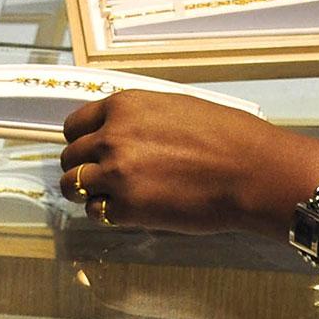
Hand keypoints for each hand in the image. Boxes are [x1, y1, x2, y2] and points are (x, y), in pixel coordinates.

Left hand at [61, 90, 318, 234]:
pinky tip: (129, 208)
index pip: (75, 126)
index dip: (81, 140)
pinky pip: (96, 212)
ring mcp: (115, 173)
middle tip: (104, 177)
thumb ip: (136, 119)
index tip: (89, 150)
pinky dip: (107, 212)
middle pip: (70, 156)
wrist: (248, 169)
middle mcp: (111, 137)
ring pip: (73, 185)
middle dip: (83, 166)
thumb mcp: (172, 108)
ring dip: (88, 191)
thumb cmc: (223, 136)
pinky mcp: (127, 208)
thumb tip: (118, 132)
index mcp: (123, 107)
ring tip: (111, 195)